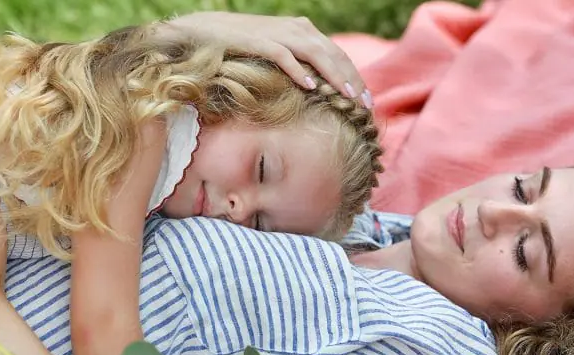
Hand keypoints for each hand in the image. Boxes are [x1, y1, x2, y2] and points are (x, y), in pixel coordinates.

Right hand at [161, 11, 372, 107]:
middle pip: (334, 54)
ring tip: (347, 97)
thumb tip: (323, 93)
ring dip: (333, 75)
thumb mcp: (280, 56)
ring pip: (315, 53)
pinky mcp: (258, 40)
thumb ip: (302, 66)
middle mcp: (296, 29)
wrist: (205, 33)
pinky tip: (310, 86)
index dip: (356, 78)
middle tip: (366, 105)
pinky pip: (283, 55)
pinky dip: (297, 69)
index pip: (339, 55)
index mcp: (305, 32)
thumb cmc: (244, 50)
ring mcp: (278, 33)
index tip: (368, 102)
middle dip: (353, 80)